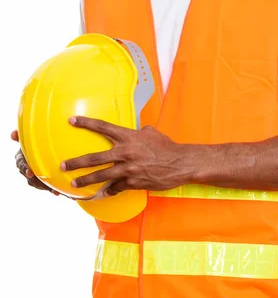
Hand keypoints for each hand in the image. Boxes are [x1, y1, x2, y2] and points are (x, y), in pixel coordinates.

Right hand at [11, 130, 59, 194]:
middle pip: (29, 177)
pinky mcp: (41, 181)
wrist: (46, 150)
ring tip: (53, 189)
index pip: (21, 164)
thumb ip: (21, 136)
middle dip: (37, 181)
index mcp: (21, 158)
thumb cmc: (36, 142)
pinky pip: (45, 187)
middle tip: (44, 182)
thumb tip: (13, 134)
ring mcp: (33, 176)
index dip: (25, 169)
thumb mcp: (29, 138)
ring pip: (37, 184)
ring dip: (44, 187)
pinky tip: (57, 192)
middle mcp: (26, 168)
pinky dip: (51, 190)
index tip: (30, 172)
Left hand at [61, 117, 190, 197]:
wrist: (179, 163)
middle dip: (77, 162)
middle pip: (95, 158)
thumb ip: (137, 132)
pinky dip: (109, 190)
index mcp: (128, 137)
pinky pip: (116, 187)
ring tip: (75, 184)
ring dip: (86, 180)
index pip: (103, 127)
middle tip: (63, 165)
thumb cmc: (166, 146)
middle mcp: (125, 152)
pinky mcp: (133, 183)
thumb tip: (134, 132)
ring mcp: (128, 169)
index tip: (72, 120)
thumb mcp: (151, 133)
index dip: (86, 123)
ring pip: (101, 175)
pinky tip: (103, 193)